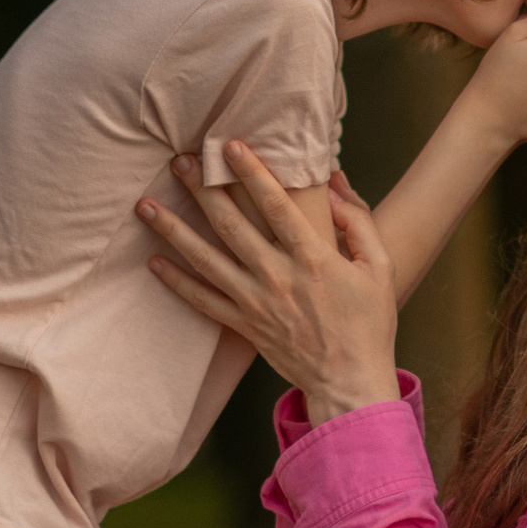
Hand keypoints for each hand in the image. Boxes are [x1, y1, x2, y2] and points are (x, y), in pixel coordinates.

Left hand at [137, 141, 401, 424]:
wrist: (350, 382)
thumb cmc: (370, 323)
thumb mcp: (380, 267)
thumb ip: (357, 221)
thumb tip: (333, 185)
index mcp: (313, 258)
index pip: (275, 205)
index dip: (251, 172)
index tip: (229, 145)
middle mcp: (278, 277)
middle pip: (231, 225)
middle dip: (202, 189)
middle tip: (178, 161)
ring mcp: (256, 303)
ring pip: (207, 259)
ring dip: (174, 230)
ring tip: (146, 205)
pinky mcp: (244, 326)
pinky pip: (203, 301)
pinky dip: (177, 282)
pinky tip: (154, 262)